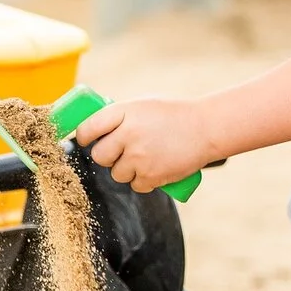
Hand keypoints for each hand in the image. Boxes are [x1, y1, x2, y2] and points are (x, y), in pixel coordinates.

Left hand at [72, 98, 215, 192]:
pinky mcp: (151, 176)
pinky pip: (135, 185)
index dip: (83, 137)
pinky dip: (143, 180)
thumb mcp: (143, 104)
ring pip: (117, 173)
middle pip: (98, 156)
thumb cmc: (174, 114)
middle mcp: (128, 135)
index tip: (87, 140)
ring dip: (126, 169)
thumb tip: (94, 131)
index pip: (87, 129)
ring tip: (145, 157)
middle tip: (120, 151)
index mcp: (123, 112)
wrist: (207, 128)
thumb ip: (119, 116)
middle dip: (107, 156)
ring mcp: (139, 157)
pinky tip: (155, 167)